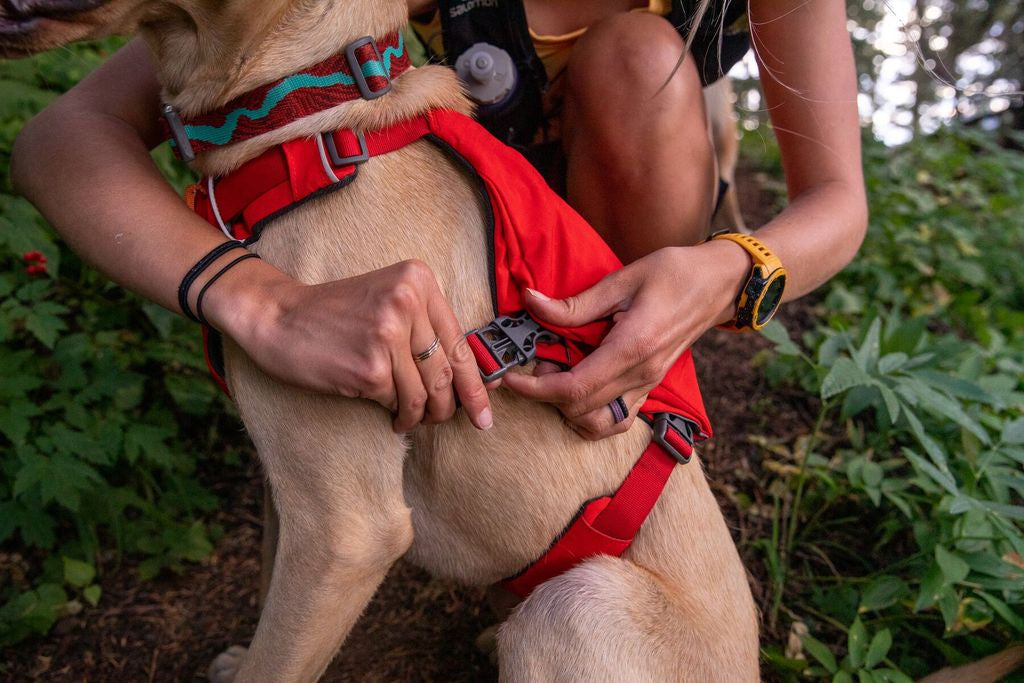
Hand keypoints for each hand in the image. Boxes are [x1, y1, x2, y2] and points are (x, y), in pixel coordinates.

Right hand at [210, 258, 492, 432]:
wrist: (278, 317)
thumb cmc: (334, 314)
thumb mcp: (387, 302)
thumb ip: (425, 329)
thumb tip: (469, 379)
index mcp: (418, 279)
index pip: (459, 342)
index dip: (476, 384)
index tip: (485, 413)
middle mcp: (407, 301)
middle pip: (446, 371)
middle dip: (449, 406)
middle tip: (444, 421)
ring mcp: (388, 334)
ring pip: (425, 393)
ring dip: (420, 415)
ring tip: (409, 419)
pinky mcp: (370, 367)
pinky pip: (398, 402)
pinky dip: (397, 416)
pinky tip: (389, 416)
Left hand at [501, 242, 747, 438]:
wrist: (719, 283)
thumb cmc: (674, 273)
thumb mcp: (622, 279)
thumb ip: (575, 302)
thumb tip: (531, 301)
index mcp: (632, 347)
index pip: (575, 387)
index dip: (536, 389)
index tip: (512, 378)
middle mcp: (641, 374)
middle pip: (582, 410)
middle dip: (547, 396)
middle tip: (536, 365)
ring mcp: (649, 384)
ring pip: (601, 425)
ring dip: (570, 411)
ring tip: (558, 379)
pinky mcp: (652, 386)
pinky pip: (619, 420)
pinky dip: (592, 416)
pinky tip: (579, 389)